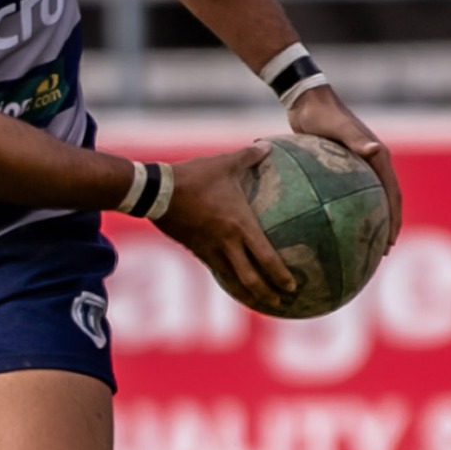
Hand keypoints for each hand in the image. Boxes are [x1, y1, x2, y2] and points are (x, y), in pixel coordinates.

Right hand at [154, 144, 297, 310]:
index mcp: (240, 225)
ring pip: (231, 279)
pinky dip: (227, 278)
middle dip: (267, 293)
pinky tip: (232, 280)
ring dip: (247, 293)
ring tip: (259, 301)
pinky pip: (216, 268)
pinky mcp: (195, 249)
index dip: (280, 275)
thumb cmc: (195, 177)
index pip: (266, 257)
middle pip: (250, 278)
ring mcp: (209, 249)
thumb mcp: (224, 164)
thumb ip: (249, 156)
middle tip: (281, 302)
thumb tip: (268, 147)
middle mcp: (227, 243)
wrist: (157, 191)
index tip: (293, 286)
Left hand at [288, 83, 402, 241]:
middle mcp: (374, 162)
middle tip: (382, 251)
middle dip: (387, 226)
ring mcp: (359, 165)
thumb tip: (376, 149)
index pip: (392, 193)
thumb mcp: (338, 127)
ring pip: (371, 198)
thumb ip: (356, 139)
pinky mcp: (344, 166)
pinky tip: (335, 226)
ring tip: (365, 244)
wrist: (306, 100)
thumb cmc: (321, 114)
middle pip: (387, 200)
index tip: (390, 241)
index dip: (394, 218)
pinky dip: (349, 210)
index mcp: (378, 157)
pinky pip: (350, 193)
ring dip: (372, 220)